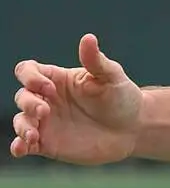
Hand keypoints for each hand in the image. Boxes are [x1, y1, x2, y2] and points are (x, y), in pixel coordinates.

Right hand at [11, 34, 143, 163]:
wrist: (133, 128)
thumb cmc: (122, 97)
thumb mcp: (112, 76)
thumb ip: (96, 60)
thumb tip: (88, 38)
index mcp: (59, 79)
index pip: (29, 71)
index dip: (30, 76)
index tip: (48, 86)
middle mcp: (48, 99)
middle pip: (22, 96)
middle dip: (28, 102)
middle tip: (45, 110)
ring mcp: (47, 122)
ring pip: (20, 121)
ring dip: (22, 126)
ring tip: (33, 134)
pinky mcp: (48, 143)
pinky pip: (25, 145)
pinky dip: (18, 146)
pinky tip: (21, 148)